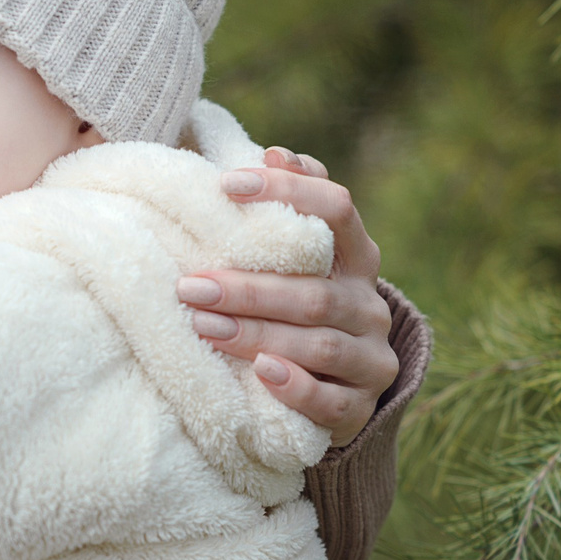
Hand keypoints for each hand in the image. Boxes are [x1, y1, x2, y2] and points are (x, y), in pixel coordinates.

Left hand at [180, 147, 396, 447]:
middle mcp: (369, 306)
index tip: (226, 186)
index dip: (288, 193)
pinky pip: (331, 400)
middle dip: (248, 288)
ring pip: (318, 344)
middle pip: (314, 292)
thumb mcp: (299, 260)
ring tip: (204, 326)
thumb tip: (273, 152)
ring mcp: (370, 358)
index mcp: (359, 258)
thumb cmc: (299, 308)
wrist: (337, 390)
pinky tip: (261, 372)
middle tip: (189, 286)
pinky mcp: (359, 407)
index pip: (338, 209)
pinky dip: (296, 385)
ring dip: (257, 334)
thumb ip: (290, 208)